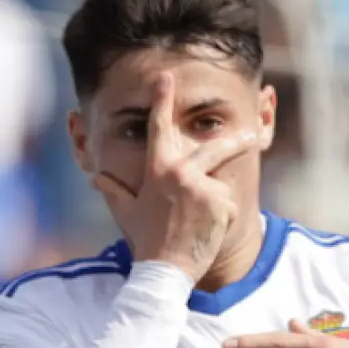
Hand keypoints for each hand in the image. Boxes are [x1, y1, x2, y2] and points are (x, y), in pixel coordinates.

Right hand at [91, 73, 257, 282]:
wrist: (165, 270)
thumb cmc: (146, 240)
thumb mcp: (127, 212)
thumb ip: (113, 190)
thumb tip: (95, 177)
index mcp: (157, 169)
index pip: (159, 127)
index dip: (162, 100)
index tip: (166, 78)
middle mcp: (181, 172)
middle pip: (214, 147)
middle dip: (237, 139)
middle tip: (253, 133)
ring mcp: (203, 186)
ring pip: (220, 185)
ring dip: (216, 202)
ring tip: (200, 224)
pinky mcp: (221, 202)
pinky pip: (229, 204)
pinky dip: (223, 217)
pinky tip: (208, 231)